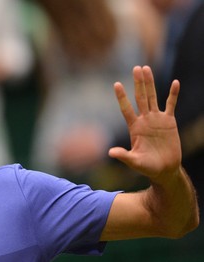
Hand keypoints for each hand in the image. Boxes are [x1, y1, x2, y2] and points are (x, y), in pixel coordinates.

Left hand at [109, 65, 180, 184]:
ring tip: (146, 69)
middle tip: (136, 68)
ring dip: (150, 83)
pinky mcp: (169, 122)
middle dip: (138, 83)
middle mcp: (144, 120)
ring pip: (153, 97)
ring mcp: (156, 119)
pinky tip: (175, 82)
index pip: (126, 109)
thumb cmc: (147, 167)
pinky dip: (173, 94)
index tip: (116, 84)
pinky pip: (171, 105)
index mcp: (134, 127)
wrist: (164, 169)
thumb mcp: (134, 161)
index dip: (122, 97)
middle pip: (140, 97)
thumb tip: (110, 152)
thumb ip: (123, 155)